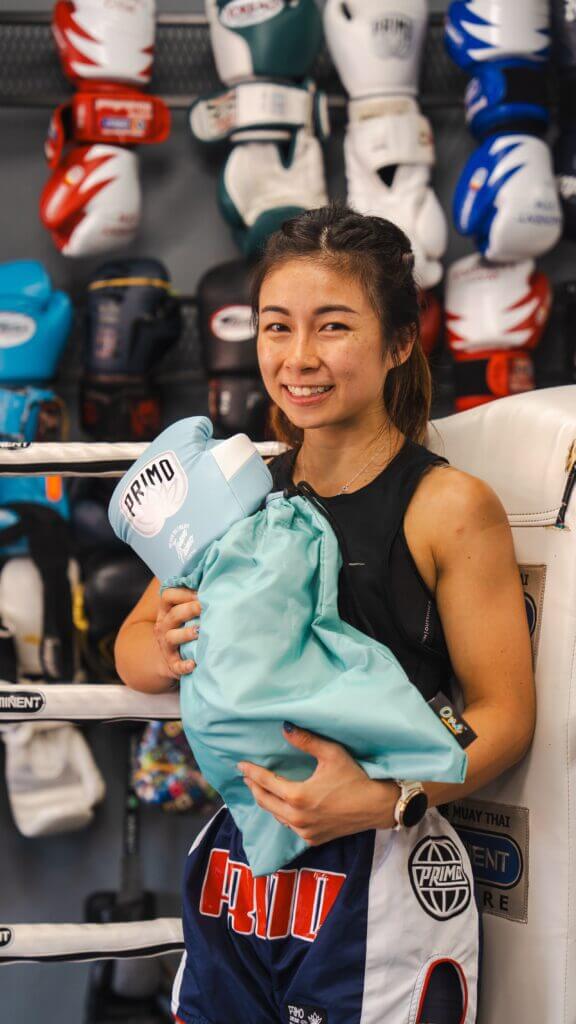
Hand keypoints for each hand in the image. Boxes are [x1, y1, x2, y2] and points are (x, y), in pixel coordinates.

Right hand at [153, 587, 199, 679]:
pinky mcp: (172, 664)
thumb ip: (192, 599)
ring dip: (186, 634)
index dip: (184, 592)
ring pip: (172, 637)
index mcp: (166, 611)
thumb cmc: (182, 629)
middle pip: (173, 614)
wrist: (167, 659)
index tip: (202, 593)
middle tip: (204, 606)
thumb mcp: (182, 613)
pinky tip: (194, 663)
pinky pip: (176, 665)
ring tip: (199, 631)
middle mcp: (164, 626)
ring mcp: (166, 645)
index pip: (168, 596)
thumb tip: (215, 582)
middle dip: (189, 609)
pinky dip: (184, 665)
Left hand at [238, 724, 398, 845]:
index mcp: (297, 797)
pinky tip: (281, 806)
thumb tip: (284, 727)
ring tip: (260, 788)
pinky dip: (281, 814)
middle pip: (264, 802)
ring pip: (276, 816)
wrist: (377, 806)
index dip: (251, 772)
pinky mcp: (314, 839)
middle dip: (254, 788)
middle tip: (246, 776)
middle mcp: (297, 818)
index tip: (240, 765)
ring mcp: (305, 831)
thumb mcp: (331, 754)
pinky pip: (289, 826)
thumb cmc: (355, 777)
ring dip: (266, 801)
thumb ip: (305, 741)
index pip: (265, 782)